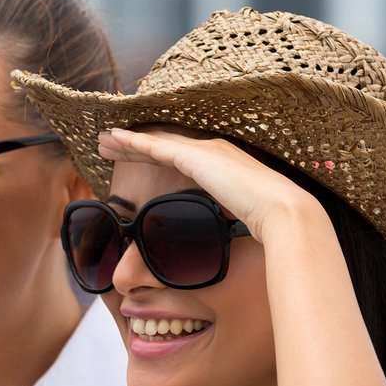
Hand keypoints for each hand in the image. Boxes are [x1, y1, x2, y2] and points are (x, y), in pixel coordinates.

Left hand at [95, 127, 316, 236]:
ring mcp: (204, 152)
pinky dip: (133, 144)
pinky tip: (114, 141)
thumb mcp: (239, 223)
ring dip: (127, 141)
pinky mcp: (195, 158)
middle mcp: (212, 152)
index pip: (180, 157)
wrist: (283, 214)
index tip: (134, 158)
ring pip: (155, 143)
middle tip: (109, 145)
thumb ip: (223, 224)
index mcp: (223, 166)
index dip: (155, 156)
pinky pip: (155, 148)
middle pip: (164, 145)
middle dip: (135, 144)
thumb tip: (214, 244)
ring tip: (103, 141)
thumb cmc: (269, 227)